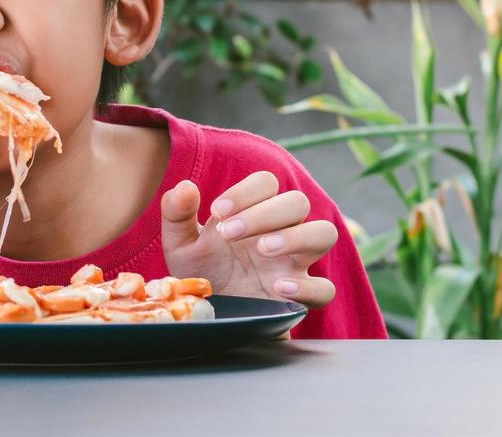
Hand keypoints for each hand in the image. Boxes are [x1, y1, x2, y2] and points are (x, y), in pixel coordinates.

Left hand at [161, 172, 337, 306]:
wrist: (210, 318)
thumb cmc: (202, 273)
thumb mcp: (181, 244)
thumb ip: (177, 213)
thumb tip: (184, 186)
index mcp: (255, 213)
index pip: (267, 183)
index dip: (245, 191)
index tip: (217, 212)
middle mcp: (280, 233)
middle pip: (297, 202)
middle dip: (265, 213)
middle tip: (230, 233)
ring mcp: (295, 265)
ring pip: (324, 234)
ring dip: (296, 236)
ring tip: (263, 249)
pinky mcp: (301, 300)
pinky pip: (324, 289)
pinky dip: (307, 287)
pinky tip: (278, 287)